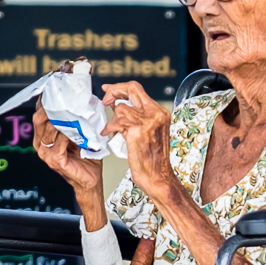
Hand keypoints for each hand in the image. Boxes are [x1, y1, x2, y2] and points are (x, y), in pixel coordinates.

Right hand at [31, 104, 102, 196]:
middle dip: (51, 107)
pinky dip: (66, 134)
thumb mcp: (78, 134)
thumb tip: (79, 101)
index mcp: (43, 137)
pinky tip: (74, 129)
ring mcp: (46, 154)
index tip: (55, 90)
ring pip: (49, 130)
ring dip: (61, 119)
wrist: (90, 180)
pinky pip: (58, 143)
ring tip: (71, 110)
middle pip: (40, 119)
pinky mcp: (55, 161)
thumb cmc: (85, 157)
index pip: (39, 114)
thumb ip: (74, 121)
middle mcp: (41, 144)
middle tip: (63, 97)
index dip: (46, 102)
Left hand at [100, 81, 177, 206]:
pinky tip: (109, 134)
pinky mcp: (138, 131)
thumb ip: (135, 116)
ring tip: (111, 130)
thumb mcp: (147, 132)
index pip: (138, 90)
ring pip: (121, 108)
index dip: (121, 88)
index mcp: (160, 114)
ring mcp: (148, 121)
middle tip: (105, 100)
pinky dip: (110, 128)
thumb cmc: (152, 160)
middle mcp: (156, 114)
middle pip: (132, 89)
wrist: (157, 177)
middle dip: (114, 91)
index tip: (109, 90)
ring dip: (112, 119)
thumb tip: (117, 104)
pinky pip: (117, 122)